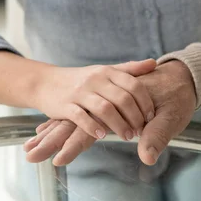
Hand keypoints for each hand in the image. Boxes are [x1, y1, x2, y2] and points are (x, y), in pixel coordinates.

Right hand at [25, 61, 195, 165]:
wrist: (46, 82)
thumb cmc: (83, 80)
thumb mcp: (105, 71)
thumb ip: (129, 69)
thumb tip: (153, 63)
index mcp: (107, 72)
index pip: (134, 85)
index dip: (145, 102)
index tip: (151, 117)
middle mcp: (95, 80)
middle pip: (122, 99)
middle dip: (135, 117)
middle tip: (141, 131)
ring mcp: (79, 92)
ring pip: (105, 109)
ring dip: (119, 125)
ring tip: (127, 136)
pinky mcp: (64, 105)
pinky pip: (81, 117)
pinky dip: (93, 127)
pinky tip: (101, 136)